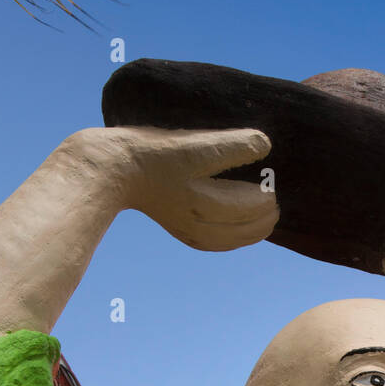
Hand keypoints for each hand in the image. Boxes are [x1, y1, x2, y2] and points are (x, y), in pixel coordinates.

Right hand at [61, 126, 279, 251]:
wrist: (109, 169)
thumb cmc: (149, 153)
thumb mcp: (193, 145)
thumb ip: (231, 145)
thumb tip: (265, 144)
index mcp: (209, 206)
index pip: (256, 204)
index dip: (269, 188)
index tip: (272, 173)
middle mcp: (203, 227)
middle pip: (251, 226)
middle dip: (268, 210)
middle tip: (275, 191)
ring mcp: (192, 232)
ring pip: (238, 238)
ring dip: (256, 226)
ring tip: (268, 211)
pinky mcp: (183, 232)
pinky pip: (220, 242)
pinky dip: (238, 234)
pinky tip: (241, 225)